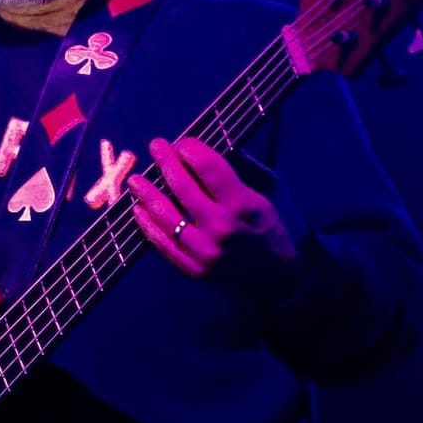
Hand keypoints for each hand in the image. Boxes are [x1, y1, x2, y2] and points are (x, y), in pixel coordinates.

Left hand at [128, 137, 303, 301]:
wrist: (286, 280)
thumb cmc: (282, 227)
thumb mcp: (273, 190)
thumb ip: (245, 166)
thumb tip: (215, 144)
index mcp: (244, 203)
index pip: (208, 167)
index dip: (190, 149)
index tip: (182, 142)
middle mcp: (222, 227)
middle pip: (183, 187)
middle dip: (165, 162)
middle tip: (154, 147)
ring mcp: (206, 252)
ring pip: (166, 217)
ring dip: (147, 194)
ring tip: (136, 180)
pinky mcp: (196, 271)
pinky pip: (165, 246)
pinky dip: (148, 227)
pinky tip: (139, 211)